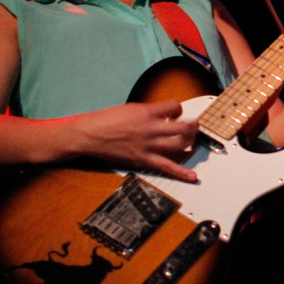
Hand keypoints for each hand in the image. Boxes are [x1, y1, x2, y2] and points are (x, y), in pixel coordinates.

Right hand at [72, 99, 199, 182]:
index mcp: (147, 112)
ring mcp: (148, 145)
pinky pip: (166, 167)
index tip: (174, 113)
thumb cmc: (106, 119)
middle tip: (193, 125)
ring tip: (192, 140)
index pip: (174, 106)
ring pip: (179, 144)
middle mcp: (151, 128)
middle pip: (182, 127)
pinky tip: (193, 177)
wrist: (90, 135)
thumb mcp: (130, 108)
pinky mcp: (143, 159)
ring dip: (190, 142)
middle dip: (192, 125)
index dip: (178, 108)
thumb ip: (148, 112)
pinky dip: (181, 173)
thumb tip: (160, 116)